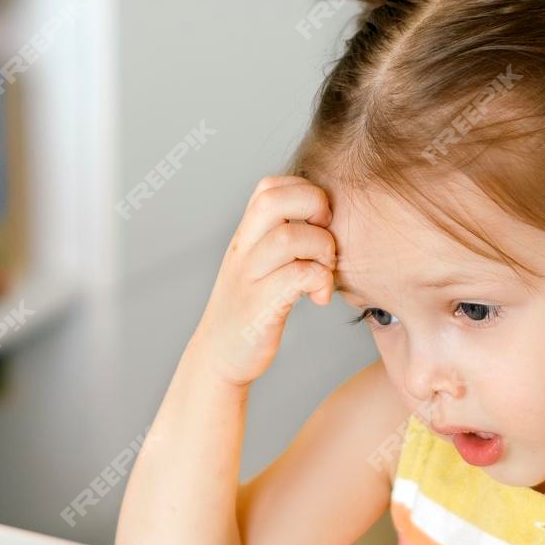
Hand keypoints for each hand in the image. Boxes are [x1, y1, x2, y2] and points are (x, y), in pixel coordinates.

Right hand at [184, 176, 336, 389]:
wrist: (218, 357)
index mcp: (246, 236)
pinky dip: (319, 281)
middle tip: (326, 237)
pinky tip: (319, 297)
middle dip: (313, 207)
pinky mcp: (259, 307)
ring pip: (289, 237)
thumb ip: (279, 240)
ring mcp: (248, 277)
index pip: (269, 187)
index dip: (303, 191)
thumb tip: (324, 221)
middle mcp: (243, 250)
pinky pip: (297, 277)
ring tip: (326, 271)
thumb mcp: (258, 266)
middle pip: (273, 200)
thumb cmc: (249, 311)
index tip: (319, 221)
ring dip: (322, 250)